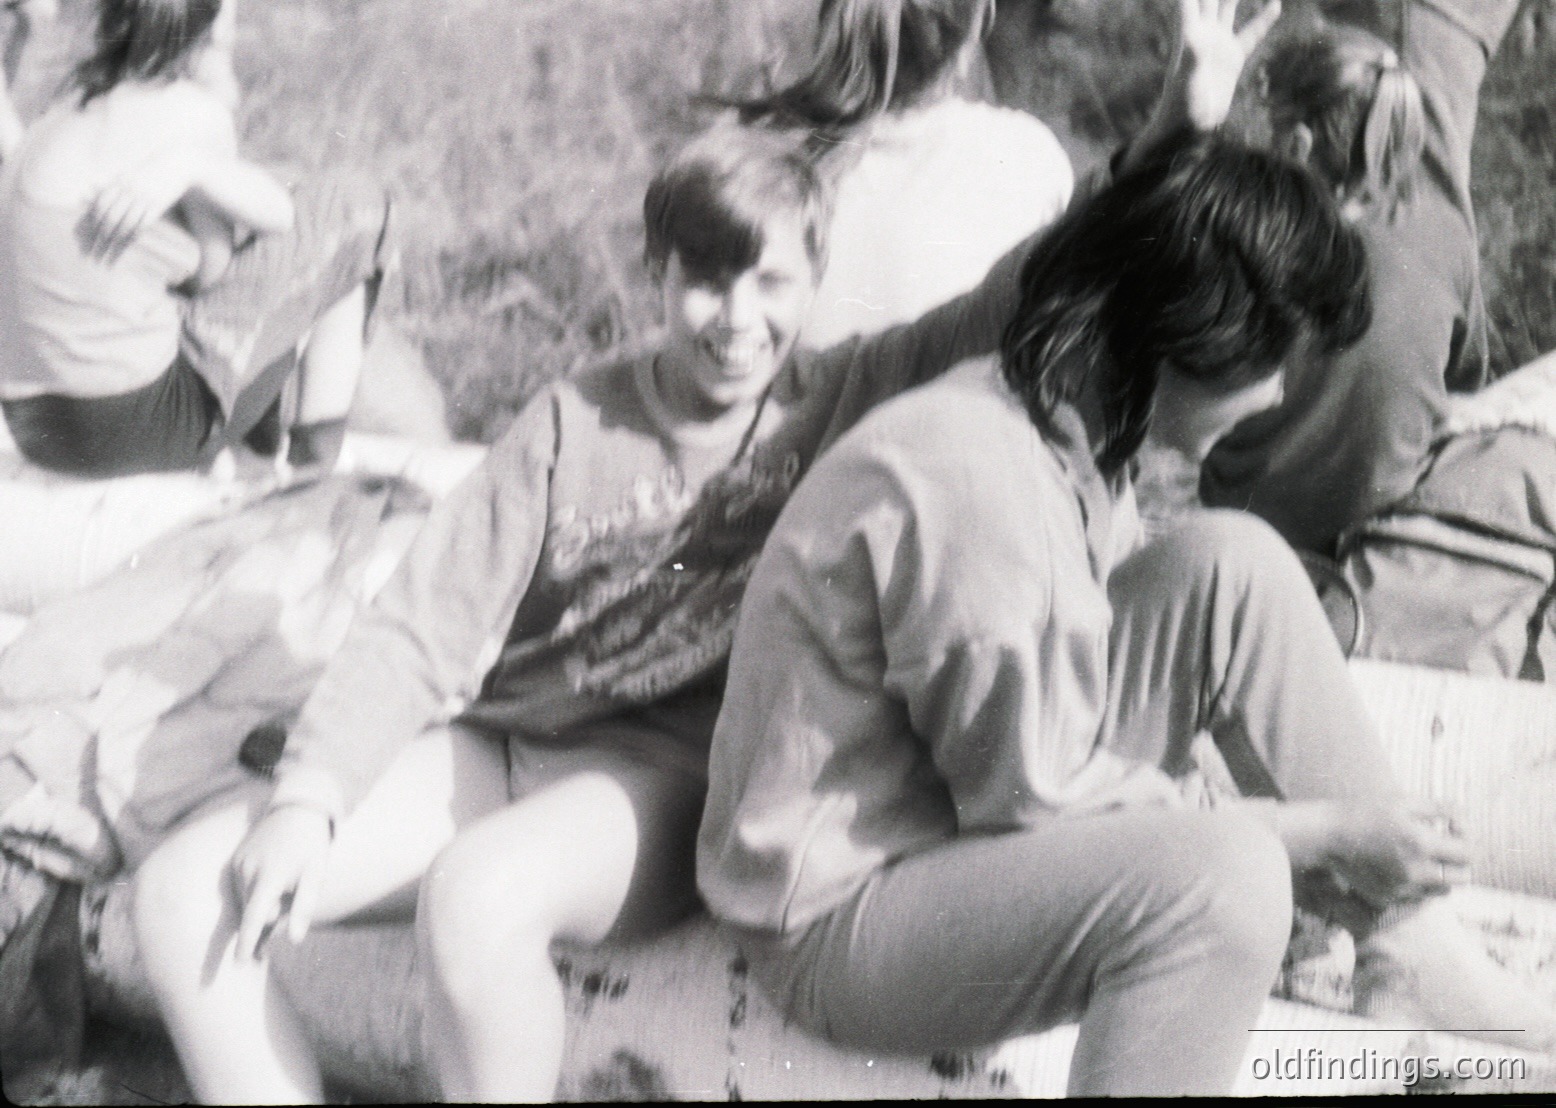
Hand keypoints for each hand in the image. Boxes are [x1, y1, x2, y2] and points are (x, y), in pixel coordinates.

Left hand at [79, 148, 199, 262]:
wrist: (176, 164)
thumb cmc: (149, 171)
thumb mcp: (126, 175)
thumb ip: (108, 186)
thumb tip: (87, 193)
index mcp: (117, 183)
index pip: (98, 207)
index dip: (88, 225)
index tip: (82, 241)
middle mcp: (127, 190)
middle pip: (107, 219)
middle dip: (97, 239)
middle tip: (89, 255)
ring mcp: (143, 198)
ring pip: (122, 225)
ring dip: (112, 244)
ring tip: (104, 259)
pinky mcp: (157, 205)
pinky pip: (141, 225)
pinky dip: (130, 239)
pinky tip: (123, 249)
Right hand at [227, 804, 332, 961]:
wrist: (297, 809)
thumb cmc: (311, 845)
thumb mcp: (316, 874)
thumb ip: (304, 907)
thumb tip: (294, 940)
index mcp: (270, 875)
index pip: (255, 915)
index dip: (248, 940)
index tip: (240, 963)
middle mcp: (248, 870)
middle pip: (254, 912)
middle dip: (269, 921)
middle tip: (293, 901)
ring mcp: (239, 864)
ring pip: (248, 901)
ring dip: (263, 906)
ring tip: (286, 885)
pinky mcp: (235, 860)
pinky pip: (243, 888)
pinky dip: (256, 894)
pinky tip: (274, 880)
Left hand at [1168, 0, 1283, 131]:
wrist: (1189, 130)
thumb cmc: (1180, 110)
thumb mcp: (1184, 86)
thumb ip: (1189, 62)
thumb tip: (1191, 41)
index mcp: (1189, 34)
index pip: (1190, 0)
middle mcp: (1203, 34)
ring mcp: (1218, 44)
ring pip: (1230, 7)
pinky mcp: (1232, 58)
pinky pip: (1251, 33)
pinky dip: (1263, 19)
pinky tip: (1275, 4)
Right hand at [1323, 799, 1471, 907]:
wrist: (1327, 835)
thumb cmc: (1364, 812)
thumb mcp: (1403, 802)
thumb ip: (1440, 808)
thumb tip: (1463, 817)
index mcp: (1422, 844)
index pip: (1468, 853)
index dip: (1465, 838)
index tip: (1451, 828)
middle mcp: (1415, 871)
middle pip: (1461, 878)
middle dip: (1457, 861)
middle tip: (1443, 846)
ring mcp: (1402, 888)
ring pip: (1442, 891)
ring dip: (1440, 876)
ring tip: (1423, 858)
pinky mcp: (1389, 898)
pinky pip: (1418, 897)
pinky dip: (1419, 884)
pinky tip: (1403, 867)